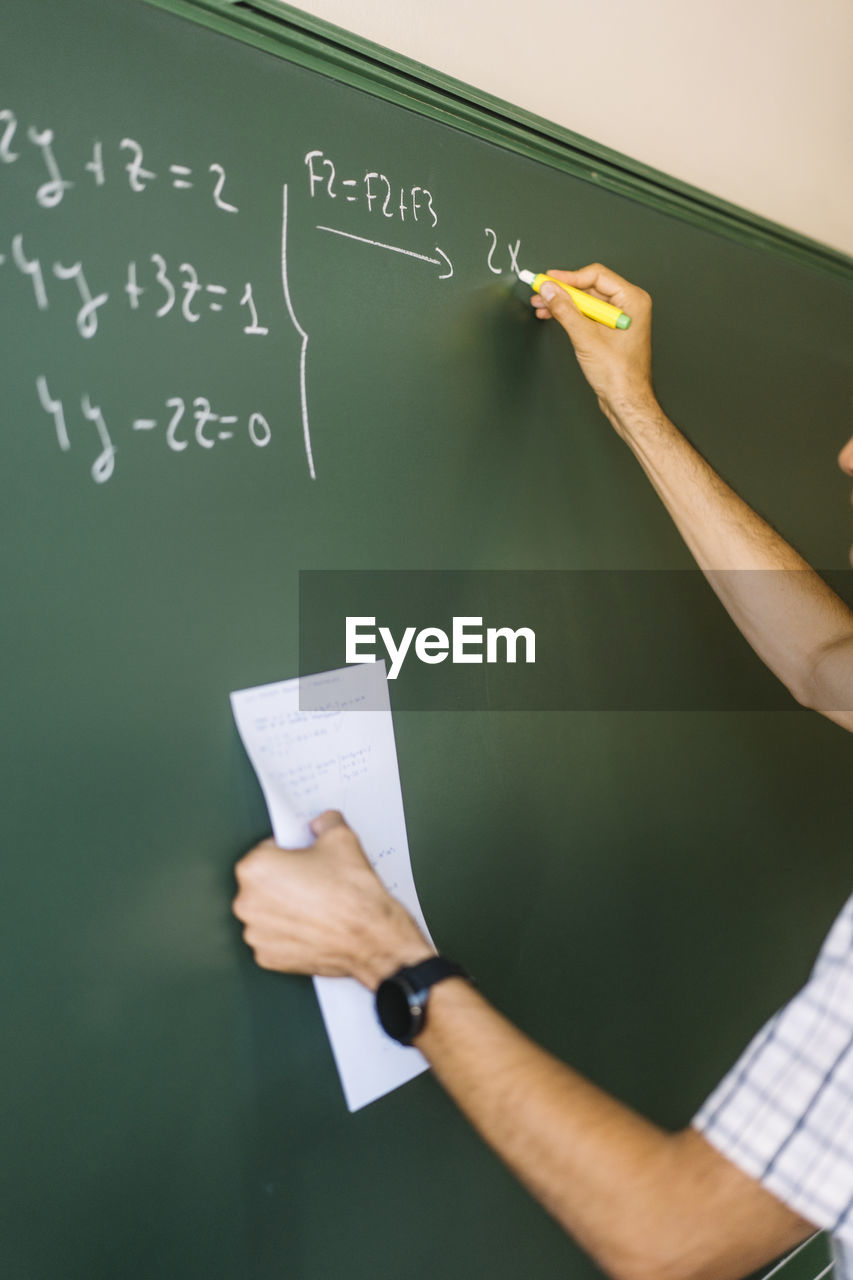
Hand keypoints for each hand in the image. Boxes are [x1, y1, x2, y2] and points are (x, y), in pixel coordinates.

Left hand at [232, 810, 433, 989]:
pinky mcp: (268, 957)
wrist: (371, 938)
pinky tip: (313, 926)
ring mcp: (256, 933)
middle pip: (264, 882)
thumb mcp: (342, 838)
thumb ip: (326, 822)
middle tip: (314, 882)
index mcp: (256, 868)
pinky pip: (274, 938)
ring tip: (316, 905)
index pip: (267, 849)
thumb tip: (322, 823)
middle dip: (285, 880)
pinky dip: (289, 933)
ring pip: (268, 912)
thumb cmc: (352, 896)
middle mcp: (248, 902)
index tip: (303, 858)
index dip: (290, 852)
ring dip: (285, 908)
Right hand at [531, 263, 655, 428]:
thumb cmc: (620, 375)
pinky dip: (570, 315)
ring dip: (563, 303)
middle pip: (590, 287)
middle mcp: (628, 305)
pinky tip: (552, 315)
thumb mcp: (586, 338)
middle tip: (540, 291)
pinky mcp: (609, 330)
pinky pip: (587, 314)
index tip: (548, 280)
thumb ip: (565, 310)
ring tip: (541, 305)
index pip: (597, 275)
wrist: (625, 400)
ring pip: (586, 301)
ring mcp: (618, 318)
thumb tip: (549, 290)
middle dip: (563, 290)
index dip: (569, 277)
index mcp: (632, 300)